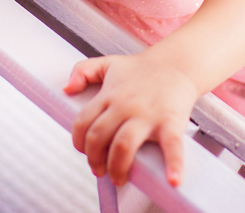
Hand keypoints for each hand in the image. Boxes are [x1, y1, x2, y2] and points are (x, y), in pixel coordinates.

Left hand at [65, 52, 198, 186]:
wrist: (178, 63)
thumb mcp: (108, 63)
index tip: (85, 152)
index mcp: (109, 94)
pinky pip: (171, 146)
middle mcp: (125, 105)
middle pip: (99, 137)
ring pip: (123, 146)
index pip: (83, 122)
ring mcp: (147, 115)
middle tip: (100, 170)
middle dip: (94, 159)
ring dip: (117, 167)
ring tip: (119, 178)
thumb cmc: (143, 69)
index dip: (79, 142)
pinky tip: (173, 181)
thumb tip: (66, 89)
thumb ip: (83, 70)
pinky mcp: (171, 121)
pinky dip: (174, 165)